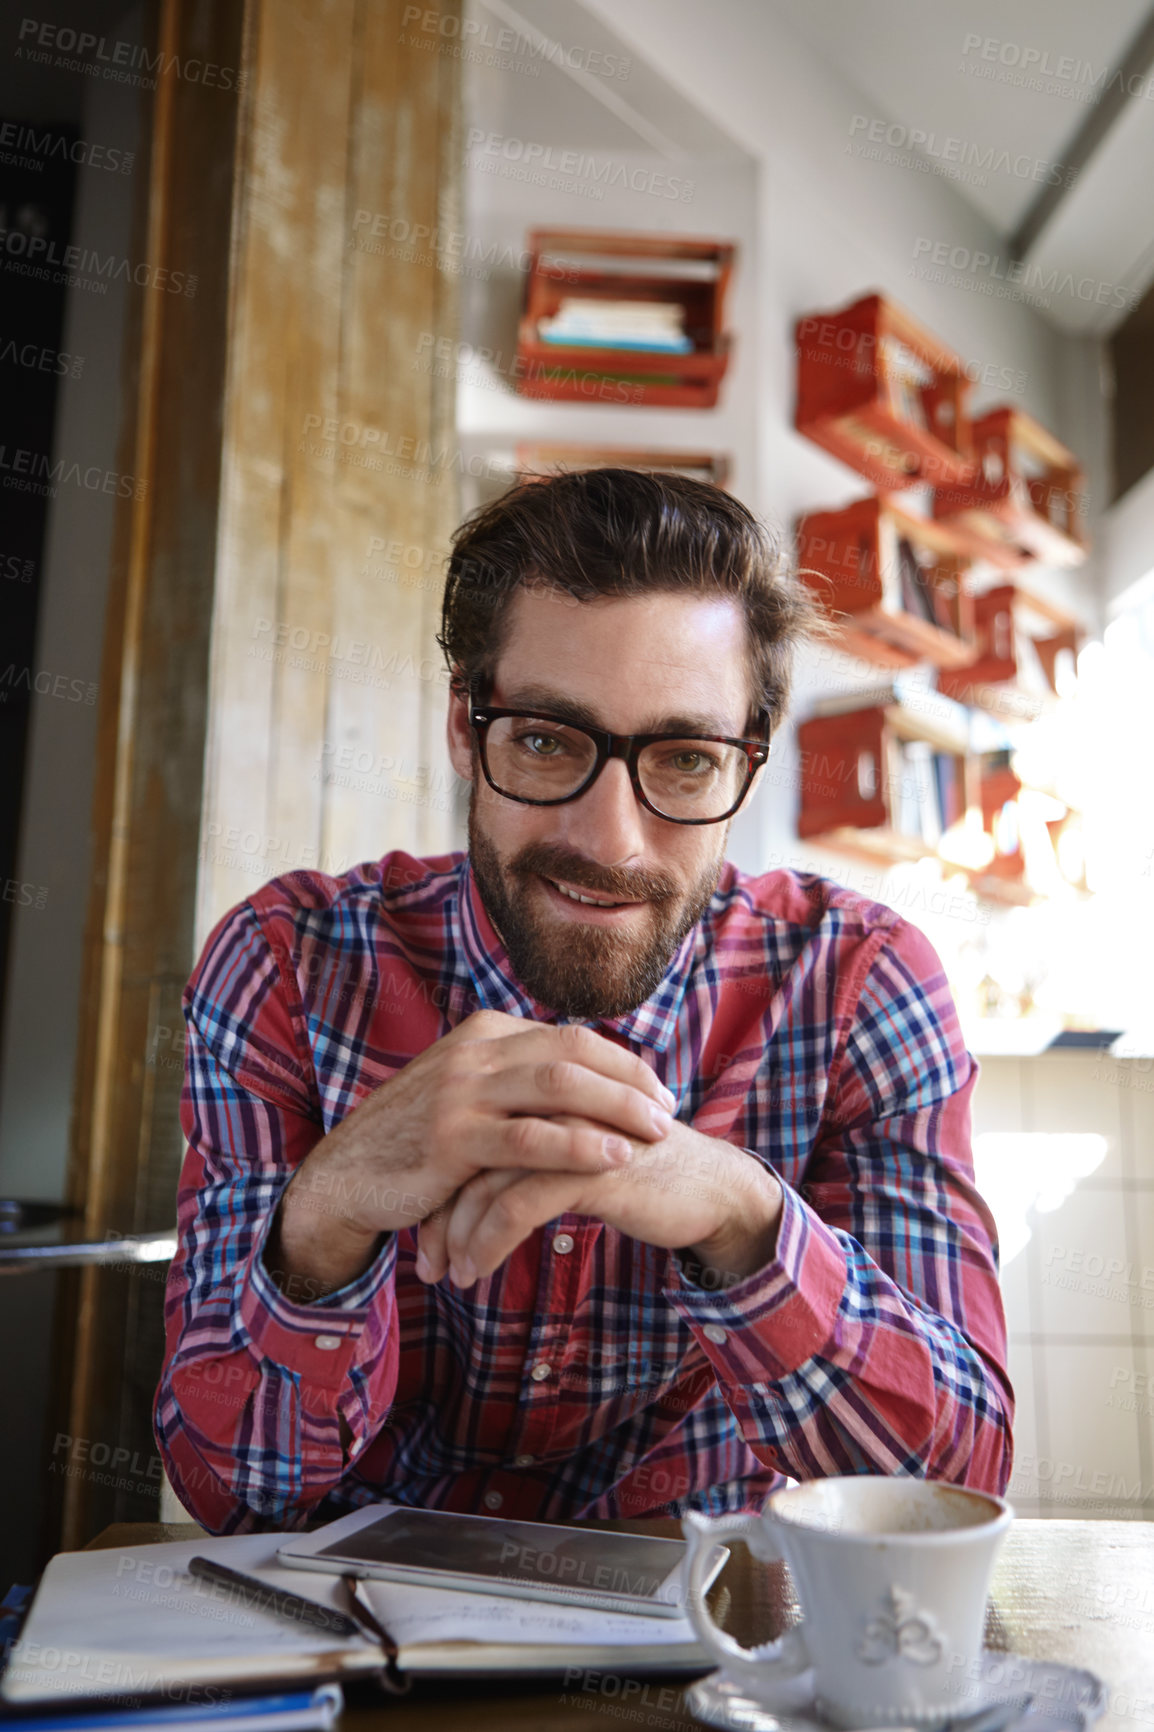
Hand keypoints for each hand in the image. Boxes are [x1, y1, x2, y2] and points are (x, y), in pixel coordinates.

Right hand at [268, 1012, 675, 1291]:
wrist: (346, 1176)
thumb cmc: (417, 1142)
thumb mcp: (467, 1093)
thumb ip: (516, 1080)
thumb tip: (586, 1082)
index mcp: (485, 1033)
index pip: (571, 1036)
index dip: (622, 1062)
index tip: (657, 1090)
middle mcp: (475, 1051)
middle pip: (574, 1052)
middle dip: (630, 1080)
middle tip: (669, 1109)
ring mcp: (461, 1091)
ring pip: (559, 1086)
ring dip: (616, 1108)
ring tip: (655, 1133)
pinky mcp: (452, 1137)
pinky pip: (530, 1138)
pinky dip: (580, 1146)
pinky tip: (613, 1161)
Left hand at [415, 1116, 783, 1289]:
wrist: (708, 1187)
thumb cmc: (638, 1172)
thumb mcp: (574, 1151)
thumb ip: (531, 1146)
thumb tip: (477, 1179)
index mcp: (541, 1091)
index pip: (468, 1131)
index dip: (441, 1184)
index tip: (426, 1230)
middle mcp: (549, 1102)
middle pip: (466, 1153)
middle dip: (438, 1212)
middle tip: (426, 1261)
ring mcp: (567, 1130)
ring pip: (483, 1181)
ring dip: (458, 1234)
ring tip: (447, 1274)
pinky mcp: (586, 1166)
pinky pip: (515, 1206)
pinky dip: (487, 1243)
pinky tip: (474, 1271)